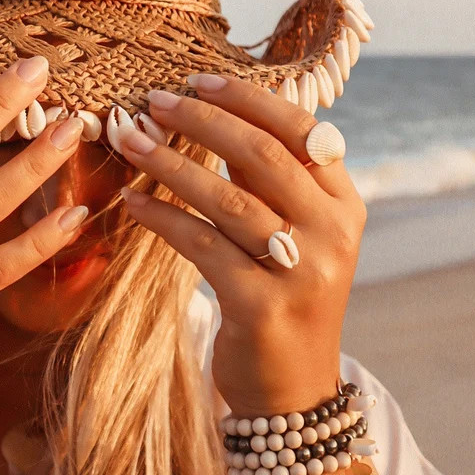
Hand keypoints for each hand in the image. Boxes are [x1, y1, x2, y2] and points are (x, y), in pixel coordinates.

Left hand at [115, 77, 365, 416]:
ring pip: (230, 199)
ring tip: (130, 140)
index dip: (248, 100)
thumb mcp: (293, 234)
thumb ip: (266, 181)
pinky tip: (132, 202)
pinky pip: (203, 246)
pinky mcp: (264, 307)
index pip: (302, 131)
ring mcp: (304, 271)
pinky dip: (164, 218)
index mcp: (345, 204)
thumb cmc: (281, 298)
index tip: (198, 81)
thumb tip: (212, 113)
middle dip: (203, 121)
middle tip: (153, 102)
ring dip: (172, 163)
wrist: (292, 394)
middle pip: (264, 156)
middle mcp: (334, 234)